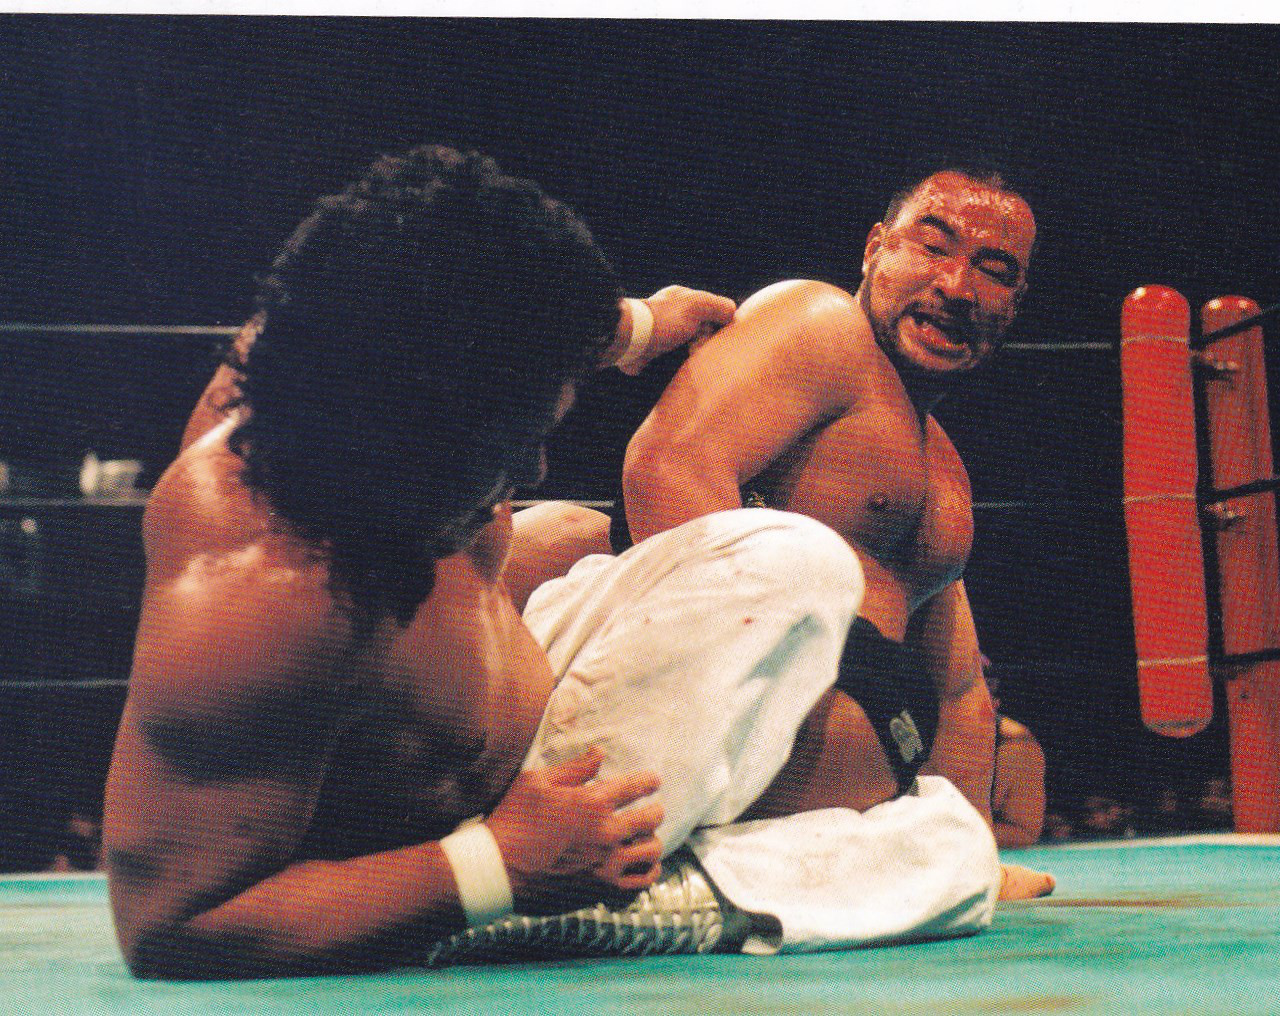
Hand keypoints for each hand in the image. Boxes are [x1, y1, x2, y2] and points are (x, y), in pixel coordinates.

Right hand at [486, 748, 664, 910]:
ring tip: (645, 839)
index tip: (653, 781)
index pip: (636, 787)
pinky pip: (641, 884)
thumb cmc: (514, 820)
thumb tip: (599, 753)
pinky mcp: (601, 889)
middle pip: (651, 818)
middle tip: (652, 809)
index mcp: (593, 803)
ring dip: (651, 841)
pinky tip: (642, 867)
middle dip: (654, 810)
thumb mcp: (537, 782)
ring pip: (652, 851)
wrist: (498, 868)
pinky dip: (647, 873)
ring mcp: (607, 864)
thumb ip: (574, 768)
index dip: (649, 781)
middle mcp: (607, 833)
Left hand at [637, 285, 735, 364]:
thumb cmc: (664, 321)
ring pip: (689, 348)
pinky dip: (679, 366)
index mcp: (682, 300)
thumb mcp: (697, 305)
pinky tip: (680, 368)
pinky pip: (674, 361)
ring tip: (688, 357)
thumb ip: (718, 306)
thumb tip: (732, 313)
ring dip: (692, 356)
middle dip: (703, 342)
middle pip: (701, 331)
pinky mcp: (654, 353)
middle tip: (695, 347)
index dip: (716, 325)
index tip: (711, 334)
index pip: (710, 311)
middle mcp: (673, 315)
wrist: (631, 341)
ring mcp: (663, 334)